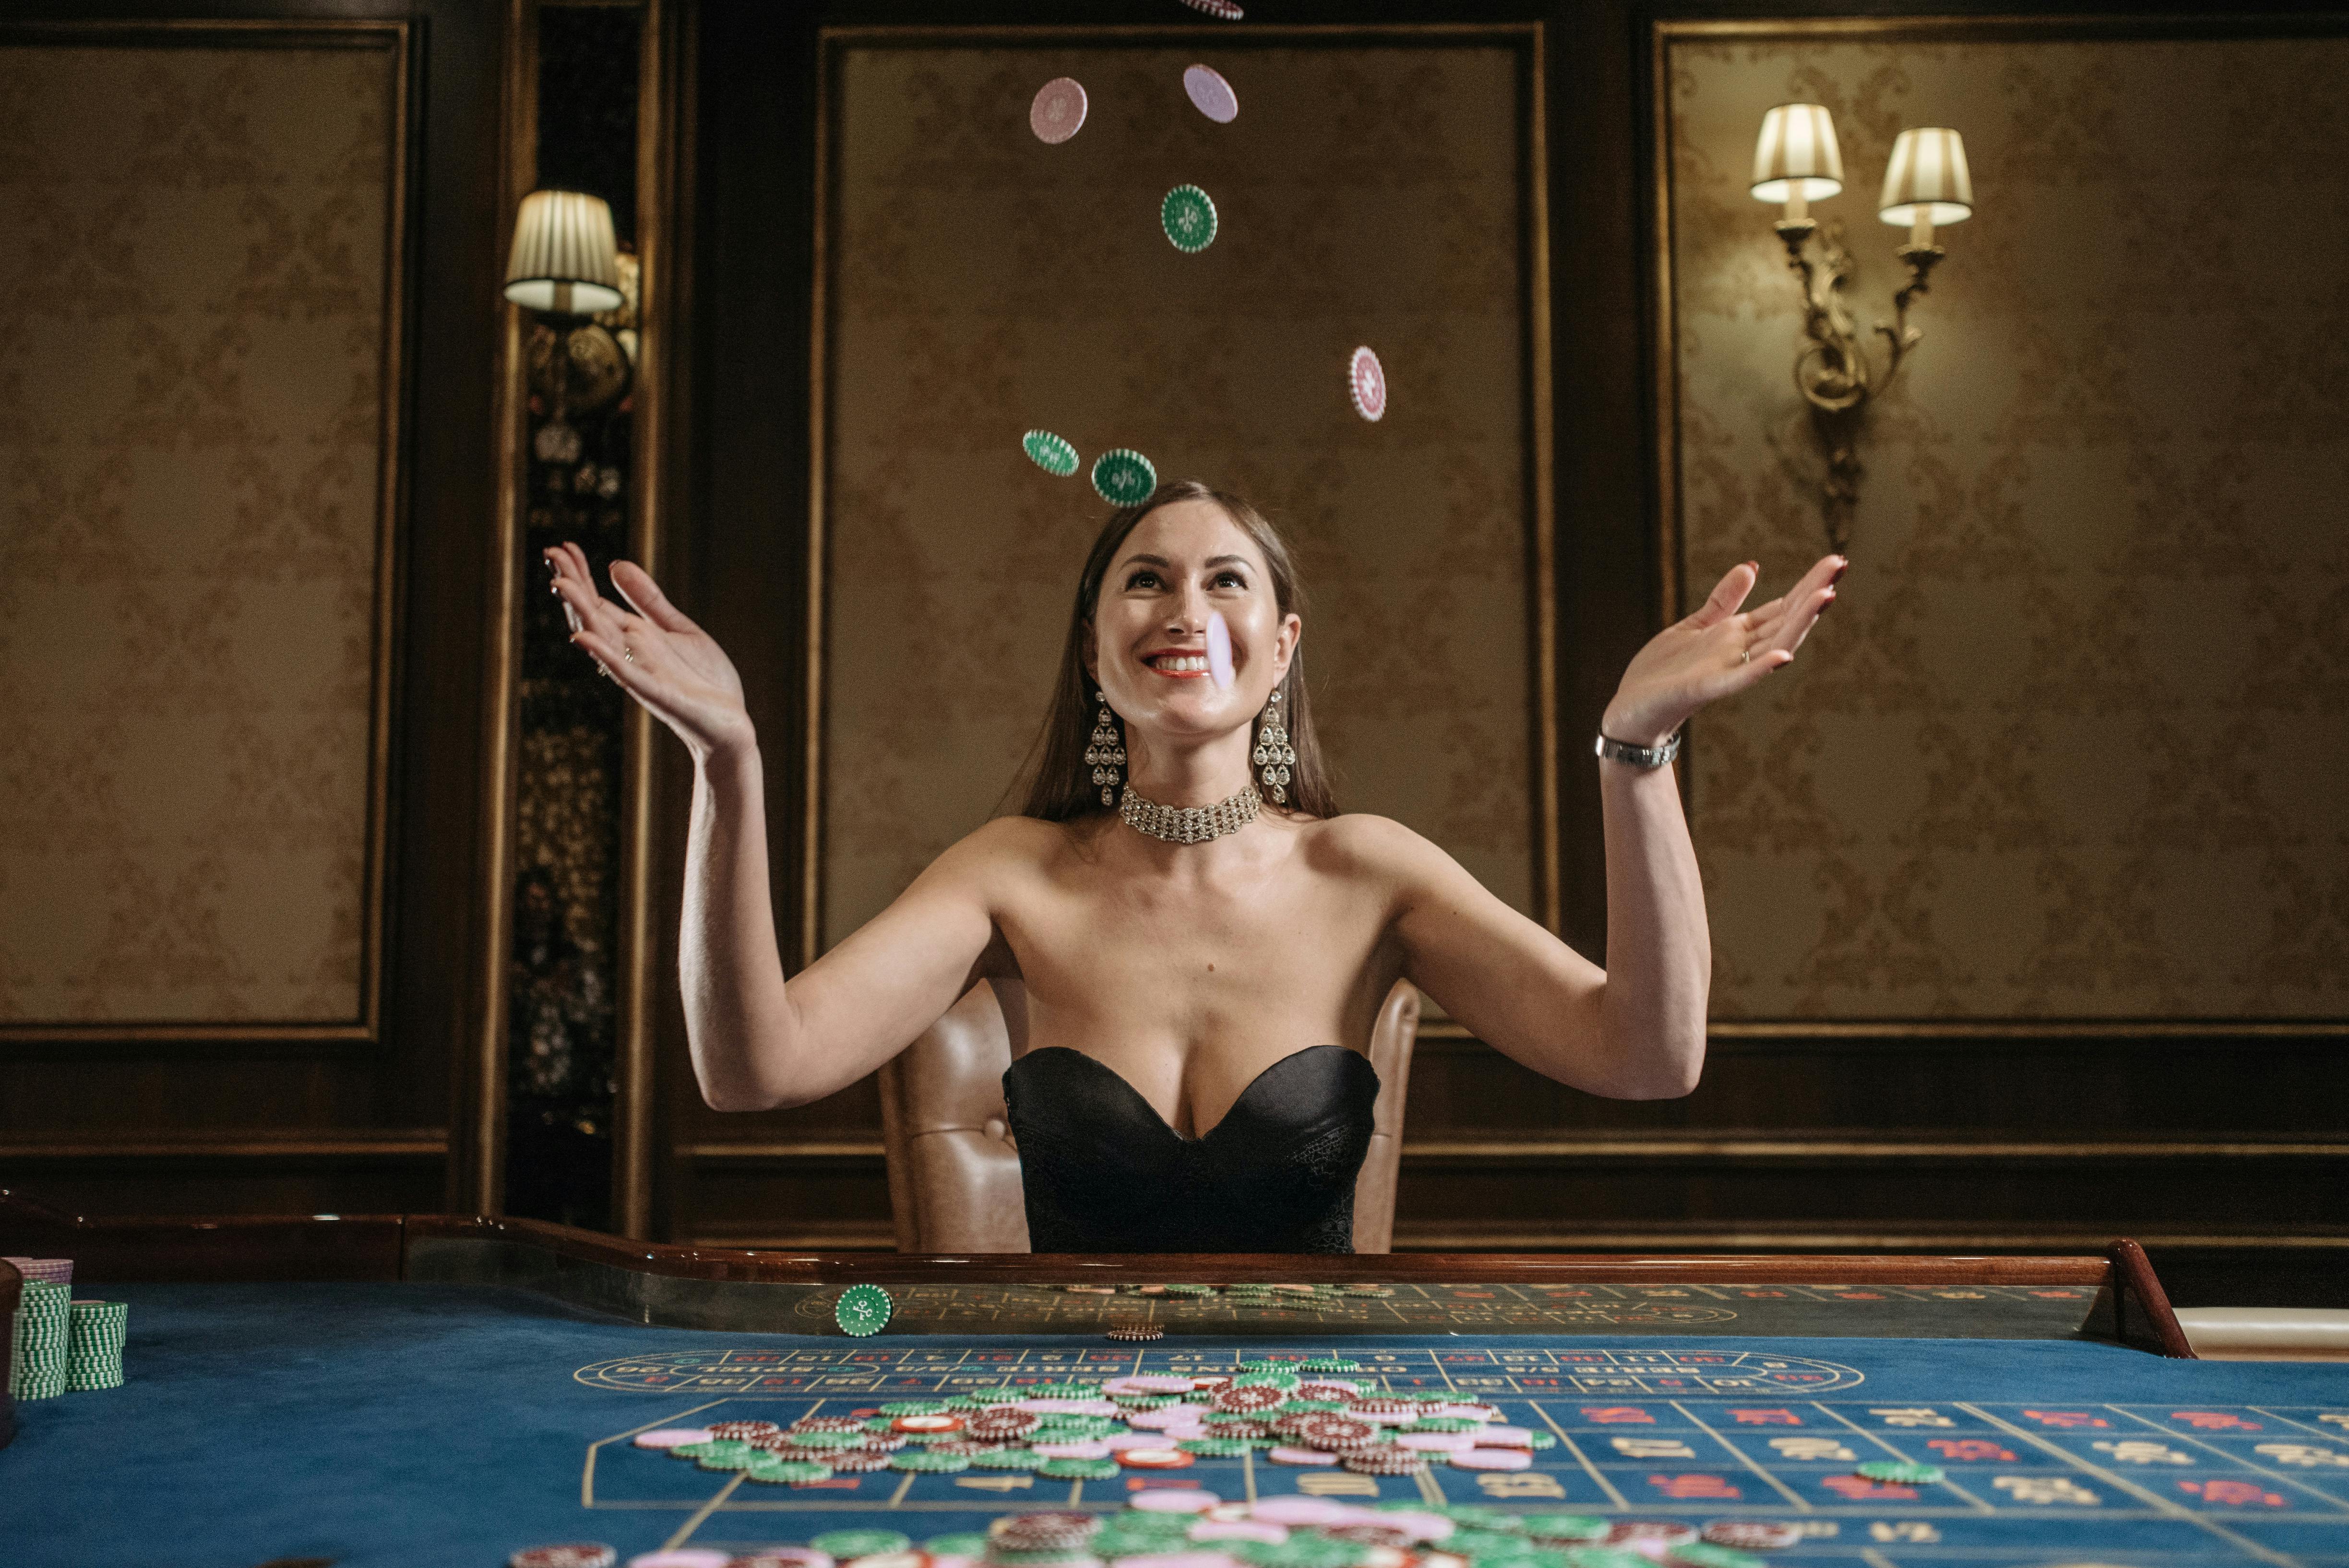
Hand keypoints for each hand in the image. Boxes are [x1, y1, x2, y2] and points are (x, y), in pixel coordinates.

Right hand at [546, 543, 754, 762]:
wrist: (730, 722)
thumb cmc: (704, 679)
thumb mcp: (679, 628)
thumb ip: (649, 600)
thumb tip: (615, 564)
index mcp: (633, 636)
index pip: (596, 601)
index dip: (579, 574)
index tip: (561, 546)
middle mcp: (629, 652)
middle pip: (591, 614)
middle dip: (572, 585)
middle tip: (551, 553)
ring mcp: (640, 672)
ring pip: (601, 639)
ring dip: (579, 612)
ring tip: (560, 583)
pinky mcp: (657, 693)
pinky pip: (625, 673)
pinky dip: (604, 655)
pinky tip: (584, 637)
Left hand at [1600, 554, 1843, 746]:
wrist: (1632, 709)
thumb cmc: (1663, 671)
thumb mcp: (1695, 626)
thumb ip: (1724, 601)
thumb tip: (1752, 566)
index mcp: (1737, 634)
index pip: (1782, 606)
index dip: (1808, 584)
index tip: (1835, 561)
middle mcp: (1740, 651)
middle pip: (1785, 619)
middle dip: (1813, 593)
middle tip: (1840, 564)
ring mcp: (1727, 670)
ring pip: (1773, 644)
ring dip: (1800, 623)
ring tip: (1826, 596)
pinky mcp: (1706, 688)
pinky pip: (1740, 679)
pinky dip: (1761, 668)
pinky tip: (1783, 656)